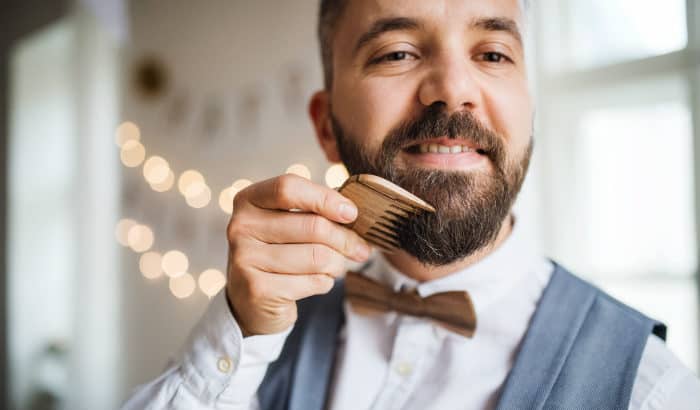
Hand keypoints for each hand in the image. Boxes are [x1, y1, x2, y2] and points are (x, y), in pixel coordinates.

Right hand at [225, 174, 371, 335]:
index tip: (351, 213)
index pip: (288, 188)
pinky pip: (313, 281)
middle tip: (360, 249)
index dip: (325, 199)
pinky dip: (325, 282)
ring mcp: (245, 259)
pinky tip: (317, 282)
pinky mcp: (258, 289)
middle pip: (312, 225)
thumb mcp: (288, 225)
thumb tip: (352, 214)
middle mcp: (240, 227)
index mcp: (248, 201)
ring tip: (334, 267)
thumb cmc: (279, 255)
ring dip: (337, 264)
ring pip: (318, 256)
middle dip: (345, 239)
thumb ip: (314, 212)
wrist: (251, 303)